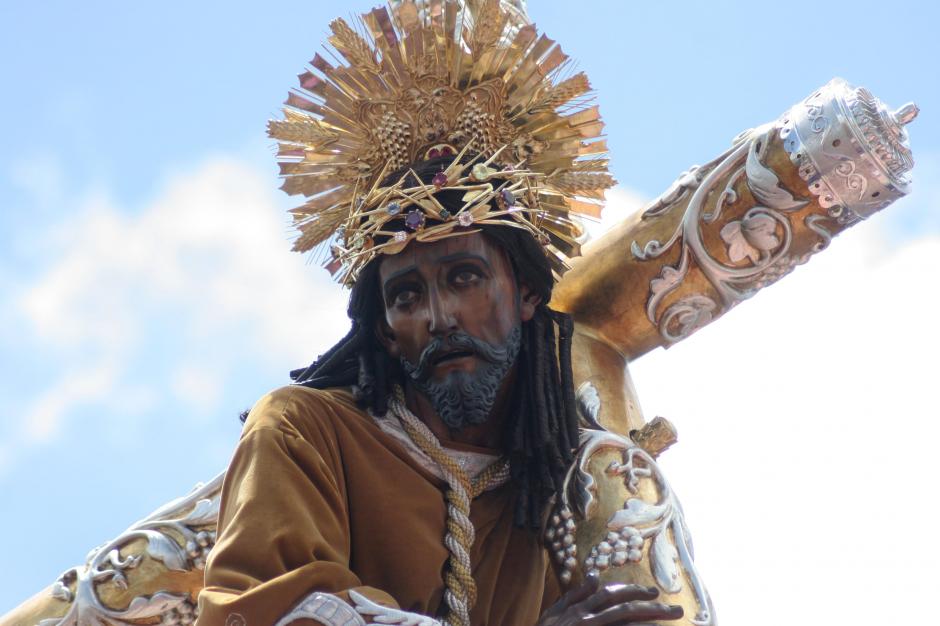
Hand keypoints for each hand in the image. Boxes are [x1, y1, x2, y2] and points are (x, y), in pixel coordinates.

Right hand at [536, 572, 683, 624]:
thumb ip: (574, 595)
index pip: (611, 594)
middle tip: (675, 610)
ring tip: (669, 619)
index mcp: (578, 608)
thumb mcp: (553, 613)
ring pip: (625, 622)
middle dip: (652, 607)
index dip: (633, 591)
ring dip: (649, 620)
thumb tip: (594, 576)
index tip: (652, 593)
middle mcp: (586, 618)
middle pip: (625, 608)